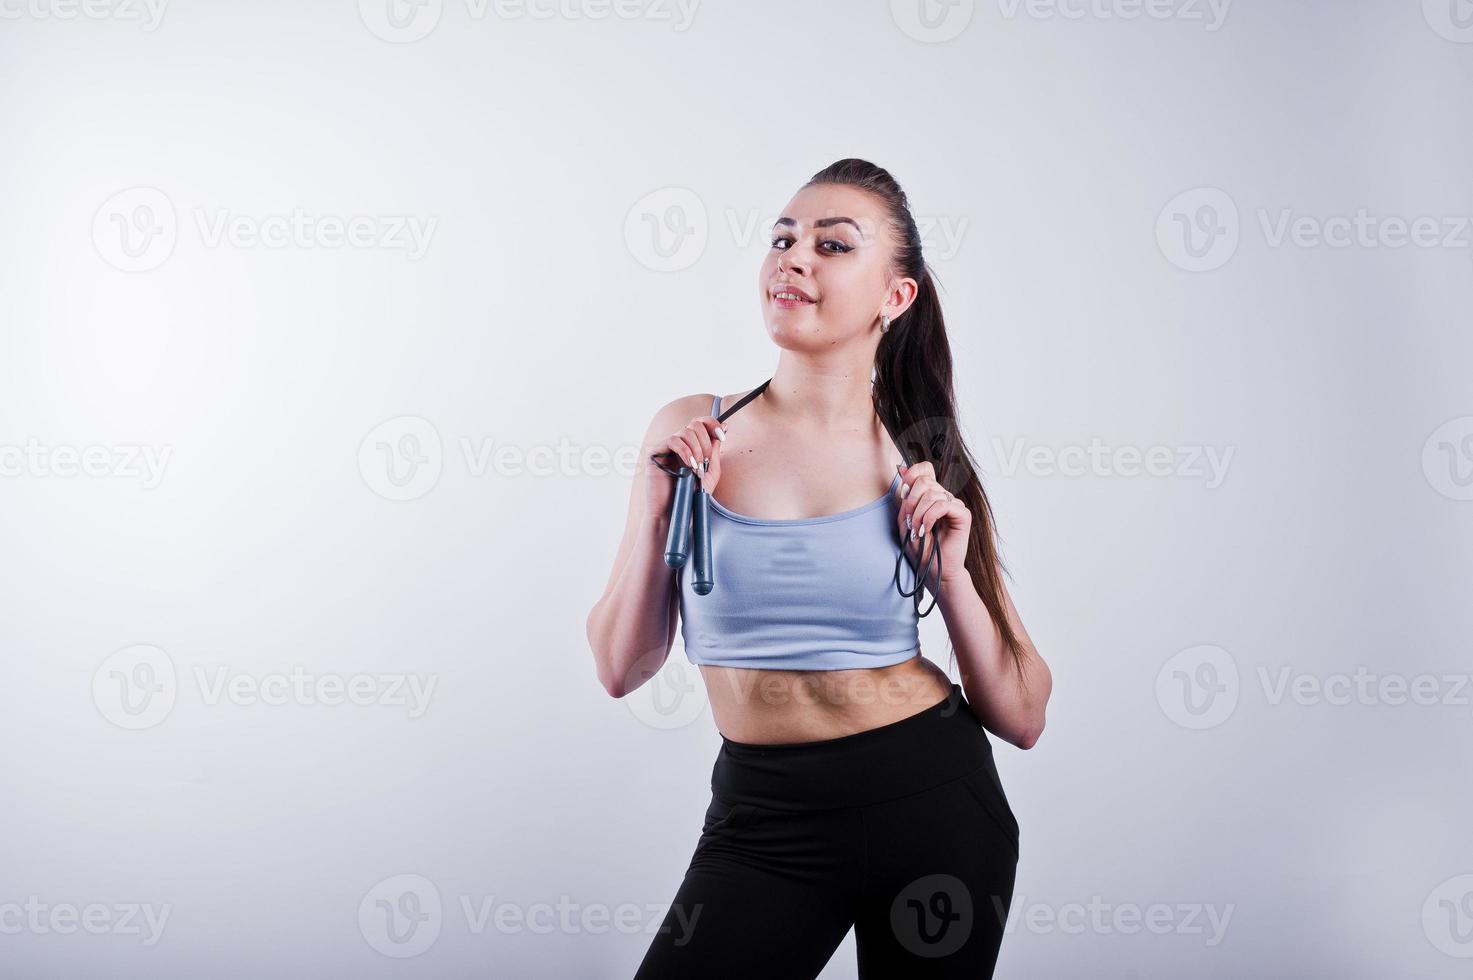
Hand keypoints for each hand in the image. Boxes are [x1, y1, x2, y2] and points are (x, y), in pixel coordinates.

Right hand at [643, 412, 725, 518]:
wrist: (674, 513)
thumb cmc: (691, 496)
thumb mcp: (710, 471)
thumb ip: (715, 450)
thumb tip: (723, 427)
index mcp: (691, 446)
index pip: (700, 424)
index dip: (712, 424)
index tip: (722, 435)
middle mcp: (678, 444)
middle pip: (694, 424)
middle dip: (705, 442)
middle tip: (706, 461)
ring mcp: (666, 448)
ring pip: (685, 431)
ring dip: (696, 449)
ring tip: (697, 469)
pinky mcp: (655, 453)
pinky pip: (673, 440)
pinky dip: (685, 451)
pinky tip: (689, 466)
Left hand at [895, 461, 969, 590]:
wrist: (933, 571)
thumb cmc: (920, 549)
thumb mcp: (905, 520)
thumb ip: (905, 496)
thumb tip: (902, 468)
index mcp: (930, 496)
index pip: (924, 469)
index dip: (912, 473)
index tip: (904, 490)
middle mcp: (943, 497)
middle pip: (924, 481)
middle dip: (911, 502)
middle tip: (910, 522)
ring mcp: (954, 505)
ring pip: (932, 494)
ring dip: (918, 514)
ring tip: (917, 530)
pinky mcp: (963, 515)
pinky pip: (943, 504)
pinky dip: (930, 516)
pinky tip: (927, 529)